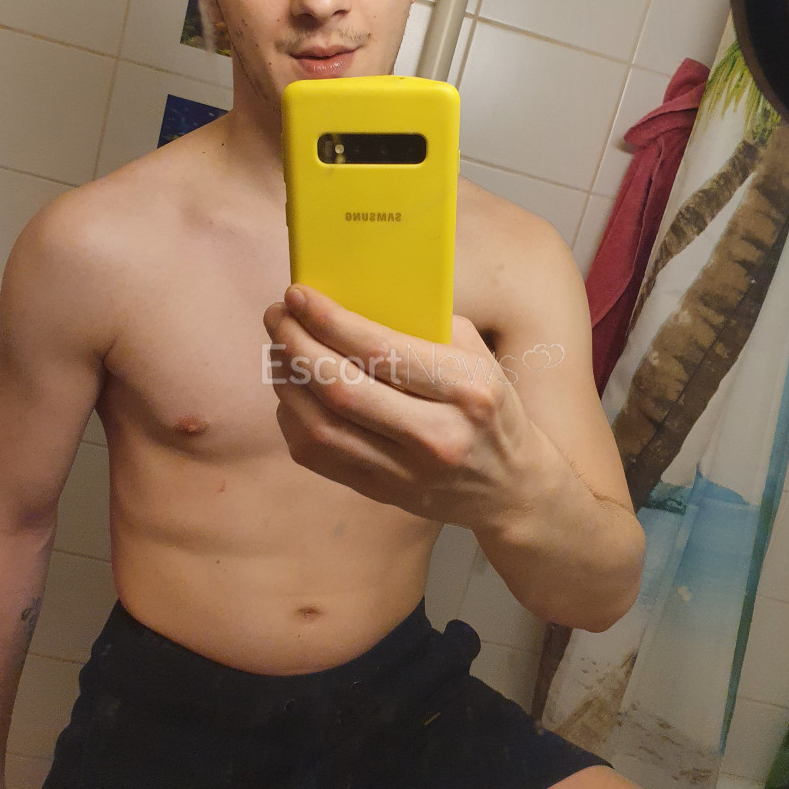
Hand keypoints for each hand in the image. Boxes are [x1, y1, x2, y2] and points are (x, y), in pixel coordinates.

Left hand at [262, 285, 552, 529]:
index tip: (299, 295)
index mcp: (467, 389)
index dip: (329, 320)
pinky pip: (317, 455)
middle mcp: (438, 435)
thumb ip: (423, 327)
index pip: (381, 351)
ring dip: (286, 382)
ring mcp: (407, 472)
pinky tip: (292, 391)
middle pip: (342, 388)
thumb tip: (351, 298)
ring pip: (320, 427)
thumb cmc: (488, 406)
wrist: (510, 486)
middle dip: (296, 345)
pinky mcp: (383, 493)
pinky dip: (293, 418)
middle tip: (277, 316)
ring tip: (278, 349)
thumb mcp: (476, 357)